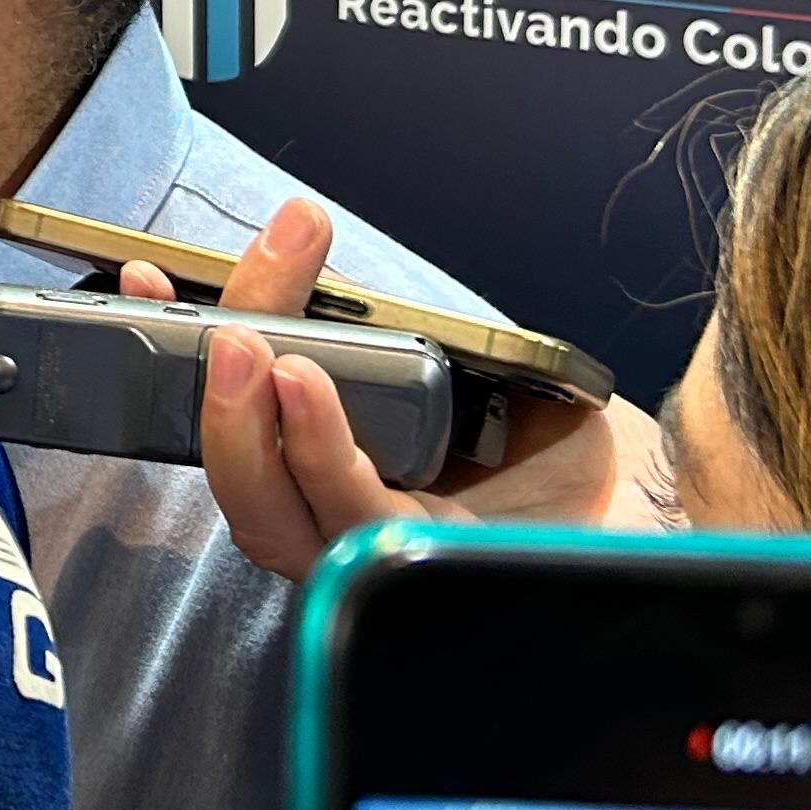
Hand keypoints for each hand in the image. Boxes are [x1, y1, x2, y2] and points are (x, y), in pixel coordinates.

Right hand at [124, 205, 662, 584]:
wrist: (667, 518)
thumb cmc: (575, 452)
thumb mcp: (469, 363)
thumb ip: (386, 322)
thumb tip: (302, 233)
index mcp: (338, 478)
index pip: (237, 428)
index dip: (177, 356)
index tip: (142, 280)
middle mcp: (344, 530)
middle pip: (239, 482)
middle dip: (198, 390)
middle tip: (194, 312)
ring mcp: (377, 563)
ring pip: (270, 512)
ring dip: (243, 422)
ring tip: (247, 345)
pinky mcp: (425, 576)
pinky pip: (350, 519)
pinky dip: (317, 449)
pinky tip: (305, 387)